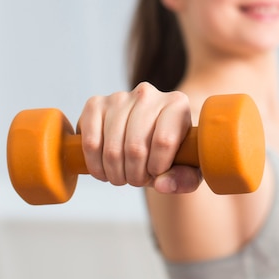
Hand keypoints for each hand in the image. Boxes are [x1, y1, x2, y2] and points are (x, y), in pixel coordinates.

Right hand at [76, 82, 202, 193]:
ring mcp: (119, 97)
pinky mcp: (95, 104)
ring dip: (116, 174)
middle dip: (135, 175)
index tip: (156, 175)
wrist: (148, 133)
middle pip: (136, 147)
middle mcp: (147, 94)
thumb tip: (161, 184)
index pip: (164, 141)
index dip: (157, 168)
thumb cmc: (173, 152)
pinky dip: (96, 165)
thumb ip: (184, 179)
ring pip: (112, 148)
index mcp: (177, 105)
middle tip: (138, 180)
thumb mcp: (188, 169)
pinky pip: (90, 142)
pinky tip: (105, 170)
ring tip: (123, 177)